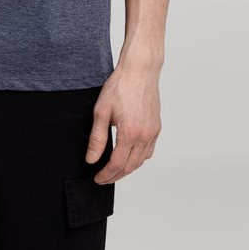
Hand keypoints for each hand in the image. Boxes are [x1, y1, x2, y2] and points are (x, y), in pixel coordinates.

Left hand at [86, 61, 161, 183]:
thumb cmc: (120, 86)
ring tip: (114, 169)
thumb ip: (97, 138)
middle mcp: (144, 136)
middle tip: (103, 178)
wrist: (140, 71)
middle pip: (130, 166)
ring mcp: (153, 132)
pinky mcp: (156, 127)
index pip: (117, 164)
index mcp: (129, 133)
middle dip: (116, 175)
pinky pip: (149, 151)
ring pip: (141, 161)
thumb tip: (92, 159)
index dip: (106, 174)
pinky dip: (139, 158)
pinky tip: (130, 156)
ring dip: (128, 168)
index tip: (97, 178)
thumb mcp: (101, 111)